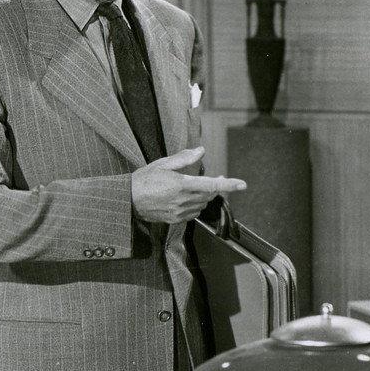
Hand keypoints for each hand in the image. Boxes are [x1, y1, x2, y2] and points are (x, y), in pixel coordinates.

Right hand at [131, 147, 246, 224]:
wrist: (126, 200)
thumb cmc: (144, 179)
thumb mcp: (162, 164)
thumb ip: (184, 158)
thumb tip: (201, 151)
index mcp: (181, 185)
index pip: (211, 185)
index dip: (229, 185)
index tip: (242, 184)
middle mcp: (183, 200)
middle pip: (209, 195)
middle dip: (215, 187)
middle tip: (216, 178)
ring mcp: (179, 212)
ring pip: (202, 205)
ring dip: (205, 197)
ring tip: (196, 188)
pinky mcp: (174, 220)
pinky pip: (193, 213)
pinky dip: (195, 206)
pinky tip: (187, 199)